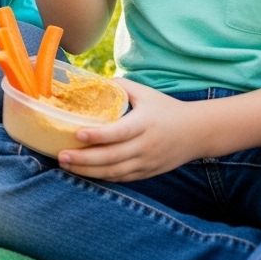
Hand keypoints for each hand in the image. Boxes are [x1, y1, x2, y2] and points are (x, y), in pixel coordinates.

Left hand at [58, 79, 198, 181]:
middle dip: (84, 159)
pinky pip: (122, 178)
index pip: (119, 132)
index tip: (77, 134)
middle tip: (61, 156)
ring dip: (88, 171)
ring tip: (66, 166)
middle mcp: (146, 146)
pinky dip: (102, 177)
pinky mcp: (148, 172)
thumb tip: (92, 81)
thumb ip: (120, 86)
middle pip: (112, 157)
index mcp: (145, 124)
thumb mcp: (146, 93)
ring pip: (115, 172)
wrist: (199, 132)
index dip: (98, 135)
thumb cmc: (167, 109)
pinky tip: (84, 173)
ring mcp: (148, 162)